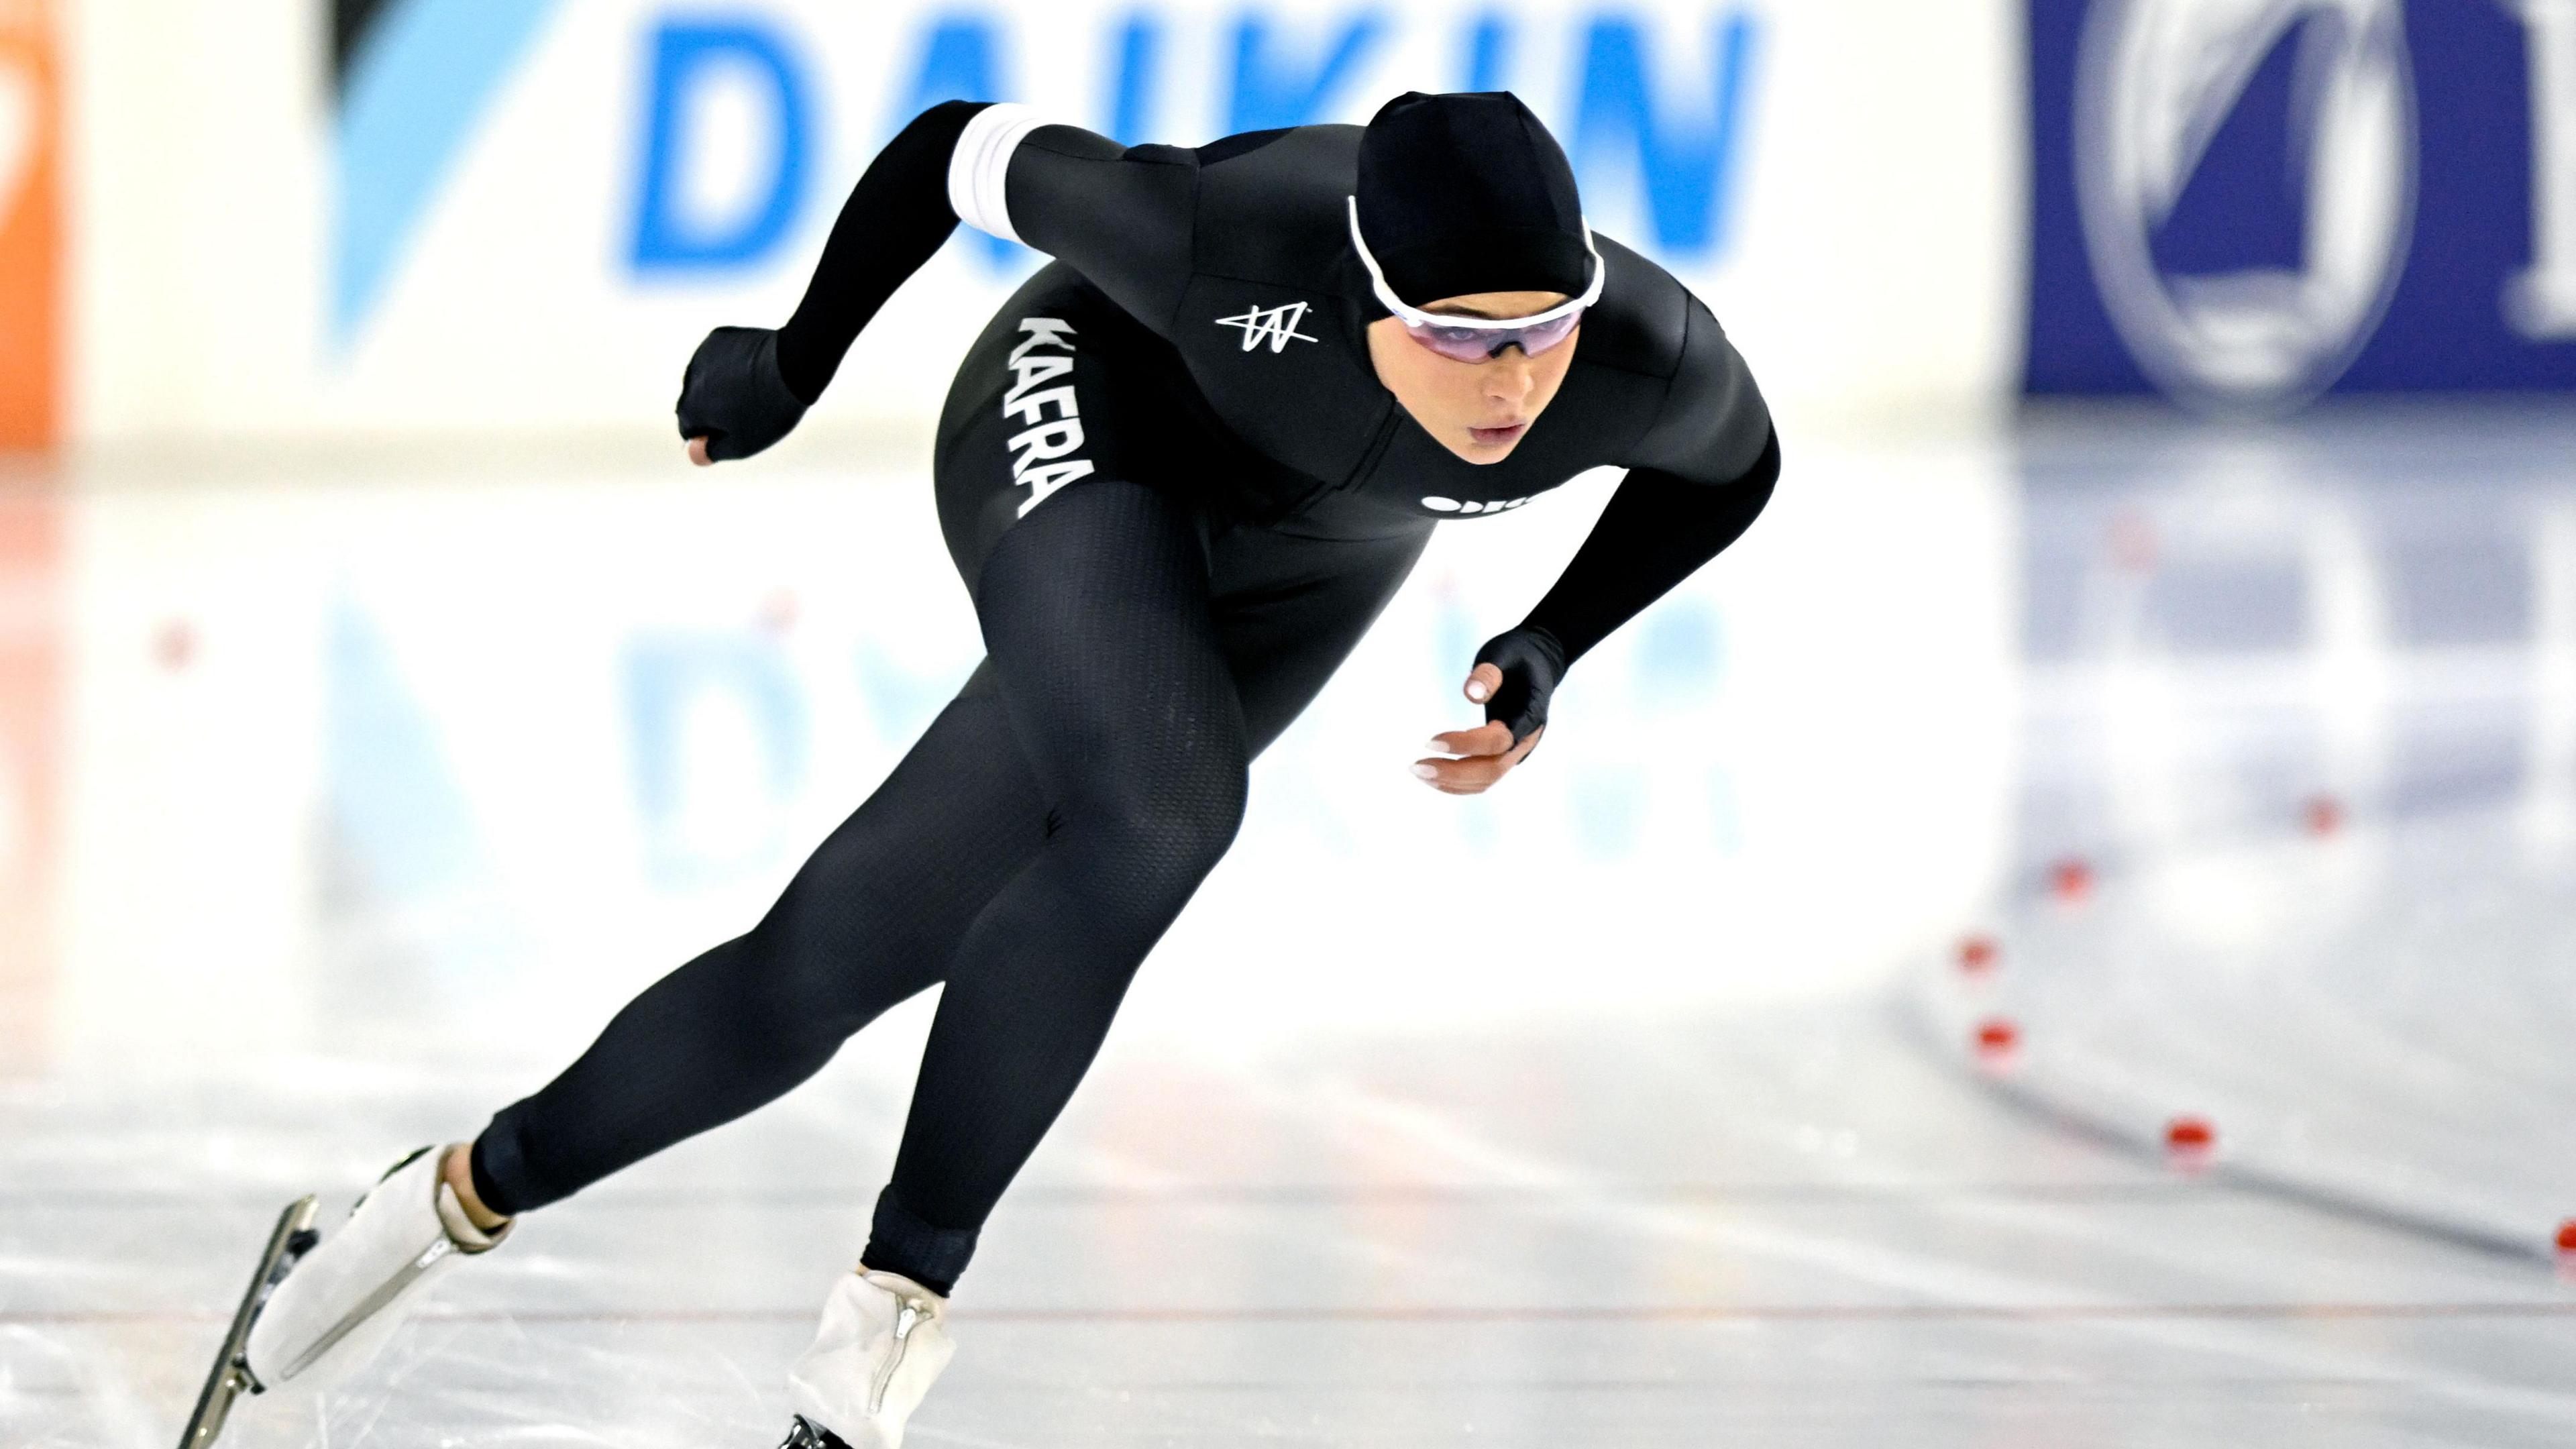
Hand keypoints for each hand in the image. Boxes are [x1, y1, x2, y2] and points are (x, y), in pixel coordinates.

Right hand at [675, 326, 807, 462]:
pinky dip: (729, 366)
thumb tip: (693, 453)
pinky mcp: (719, 337)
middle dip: (714, 410)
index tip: (738, 432)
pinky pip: (718, 358)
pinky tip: (753, 369)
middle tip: (749, 411)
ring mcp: (703, 354)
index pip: (689, 430)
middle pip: (695, 403)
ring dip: (721, 387)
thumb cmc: (770, 409)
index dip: (712, 436)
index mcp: (690, 407)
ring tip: (754, 390)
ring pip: (706, 379)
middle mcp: (689, 379)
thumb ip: (713, 451)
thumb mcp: (743, 443)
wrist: (793, 363)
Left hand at [1414, 669, 1544, 793]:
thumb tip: (1472, 694)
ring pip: (1488, 779)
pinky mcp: (1506, 755)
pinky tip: (1434, 777)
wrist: (1539, 664)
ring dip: (1453, 781)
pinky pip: (1484, 778)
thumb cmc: (1518, 656)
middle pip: (1492, 770)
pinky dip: (1459, 783)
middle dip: (1454, 773)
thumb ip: (1489, 673)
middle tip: (1416, 767)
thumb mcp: (1503, 654)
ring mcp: (1517, 751)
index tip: (1430, 741)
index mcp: (1530, 715)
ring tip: (1418, 771)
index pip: (1498, 741)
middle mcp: (1526, 740)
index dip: (1466, 745)